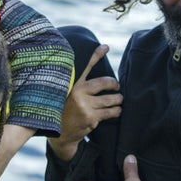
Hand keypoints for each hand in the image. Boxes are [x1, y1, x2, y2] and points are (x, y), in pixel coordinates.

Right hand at [48, 44, 121, 160]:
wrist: (61, 133)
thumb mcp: (70, 94)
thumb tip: (96, 68)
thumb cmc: (68, 110)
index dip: (96, 55)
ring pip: (110, 99)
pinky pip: (110, 112)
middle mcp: (78, 93)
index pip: (86, 66)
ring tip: (119, 100)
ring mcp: (85, 106)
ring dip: (118, 100)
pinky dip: (116, 111)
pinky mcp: (91, 118)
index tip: (106, 47)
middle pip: (104, 83)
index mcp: (74, 85)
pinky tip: (117, 111)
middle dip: (114, 85)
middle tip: (117, 88)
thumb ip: (82, 83)